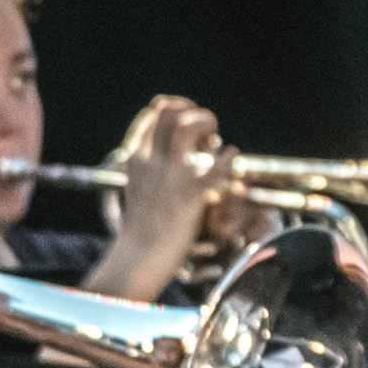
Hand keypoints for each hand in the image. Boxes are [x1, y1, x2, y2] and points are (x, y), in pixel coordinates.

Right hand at [111, 98, 228, 251]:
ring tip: (215, 134)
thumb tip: (175, 156)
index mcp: (136, 160)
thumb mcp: (137, 190)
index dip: (171, 108)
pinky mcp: (194, 190)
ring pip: (190, 125)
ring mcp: (173, 173)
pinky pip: (220, 160)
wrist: (139, 258)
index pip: (151, 116)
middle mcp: (152, 160)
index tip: (184, 115)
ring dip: (206, 122)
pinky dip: (230, 156)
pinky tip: (232, 158)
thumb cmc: (140, 231)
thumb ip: (151, 169)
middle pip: (170, 112)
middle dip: (191, 110)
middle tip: (204, 125)